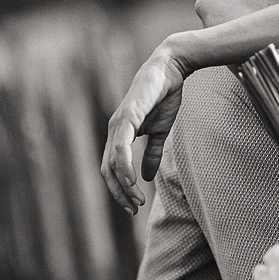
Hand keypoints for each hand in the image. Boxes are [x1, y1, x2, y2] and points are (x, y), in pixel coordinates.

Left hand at [101, 39, 190, 214]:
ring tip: (136, 200)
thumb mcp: (160, 131)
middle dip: (119, 194)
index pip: (112, 169)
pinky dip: (124, 166)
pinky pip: (120, 147)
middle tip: (134, 210)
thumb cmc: (164, 96)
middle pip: (107, 170)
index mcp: (119, 135)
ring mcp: (118, 123)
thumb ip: (151, 154)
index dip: (120, 190)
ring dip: (123, 185)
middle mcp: (113, 130)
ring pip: (112, 162)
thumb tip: (145, 177)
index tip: (135, 206)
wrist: (171, 69)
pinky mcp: (127, 116)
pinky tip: (132, 181)